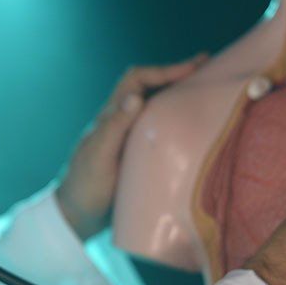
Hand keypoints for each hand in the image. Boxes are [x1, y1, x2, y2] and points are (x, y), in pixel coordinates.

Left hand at [55, 53, 208, 239]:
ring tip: (205, 89)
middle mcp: (120, 121)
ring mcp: (127, 137)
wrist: (76, 217)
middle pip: (149, 87)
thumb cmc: (85, 186)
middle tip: (208, 67)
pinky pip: (157, 129)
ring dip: (177, 94)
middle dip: (176, 74)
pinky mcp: (135, 155)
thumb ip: (115, 127)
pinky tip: (193, 126)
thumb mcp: (100, 157)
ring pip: (154, 106)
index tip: (194, 67)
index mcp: (110, 116)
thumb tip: (136, 98)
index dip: (165, 70)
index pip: (137, 80)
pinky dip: (175, 119)